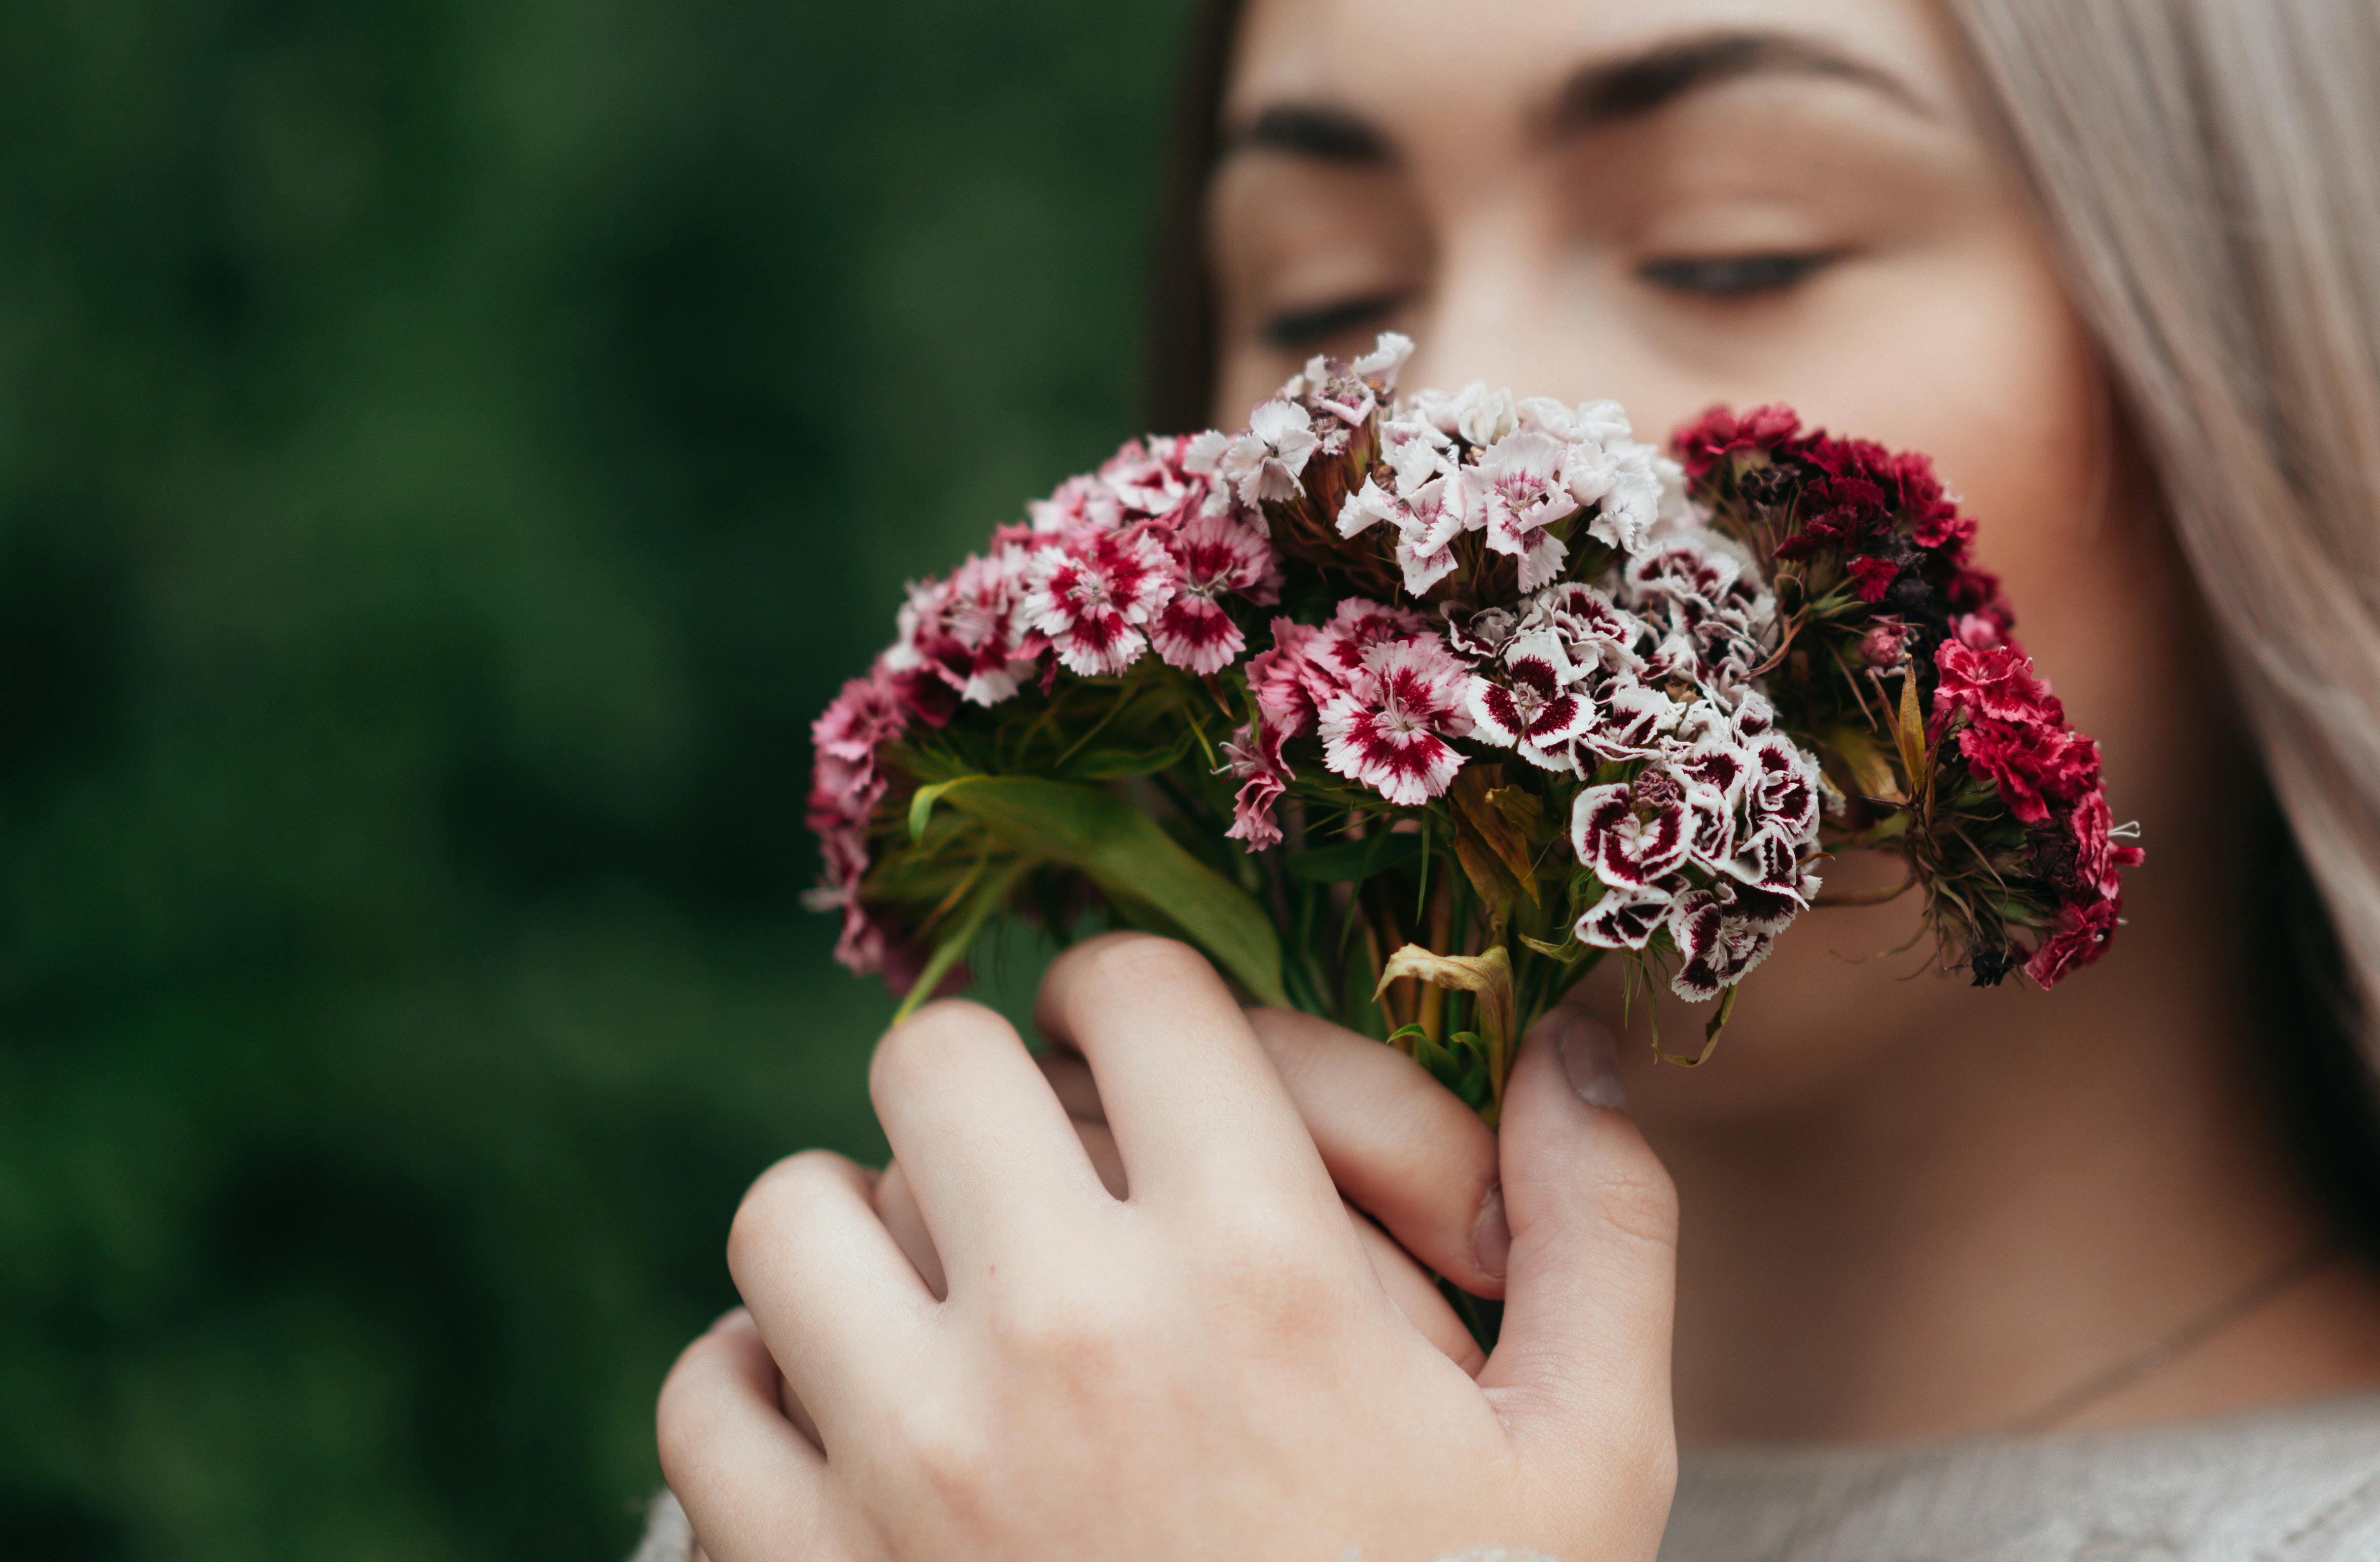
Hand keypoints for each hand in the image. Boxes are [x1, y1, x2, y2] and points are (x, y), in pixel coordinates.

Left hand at [655, 934, 1678, 1561]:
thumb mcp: (1587, 1457)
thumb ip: (1599, 1223)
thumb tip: (1576, 1035)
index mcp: (1259, 1273)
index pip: (1133, 988)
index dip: (1152, 1007)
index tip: (1171, 1080)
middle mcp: (1066, 1334)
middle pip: (937, 1060)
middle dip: (1006, 1096)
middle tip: (1070, 1182)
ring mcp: (909, 1461)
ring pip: (795, 1209)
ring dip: (871, 1236)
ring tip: (962, 1306)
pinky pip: (708, 1392)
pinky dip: (768, 1391)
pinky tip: (867, 1430)